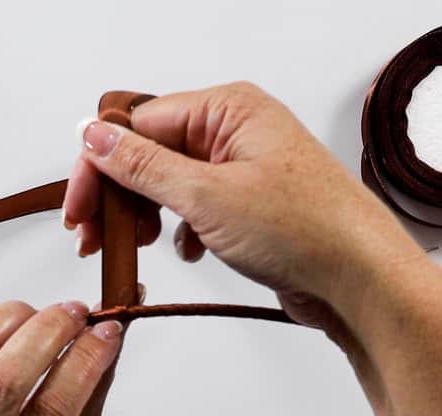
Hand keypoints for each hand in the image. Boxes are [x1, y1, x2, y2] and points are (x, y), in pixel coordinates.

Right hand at [62, 81, 427, 333]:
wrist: (362, 279)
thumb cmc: (309, 229)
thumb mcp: (207, 196)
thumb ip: (143, 166)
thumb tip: (97, 137)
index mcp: (229, 110)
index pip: (140, 123)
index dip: (100, 165)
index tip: (79, 208)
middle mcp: (237, 133)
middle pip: (152, 152)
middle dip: (119, 194)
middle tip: (94, 236)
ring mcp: (246, 170)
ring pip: (172, 183)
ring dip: (148, 214)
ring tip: (139, 246)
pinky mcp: (253, 207)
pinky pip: (198, 208)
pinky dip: (182, 230)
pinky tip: (186, 251)